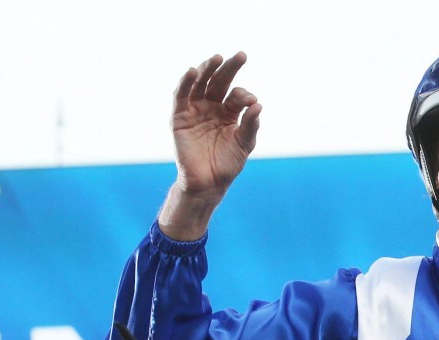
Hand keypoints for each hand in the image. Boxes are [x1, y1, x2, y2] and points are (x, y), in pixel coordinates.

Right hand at [159, 52, 261, 239]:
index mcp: (228, 113)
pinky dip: (186, 82)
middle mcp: (211, 107)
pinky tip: (192, 71)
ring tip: (217, 58)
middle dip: (230, 68)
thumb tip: (258, 104)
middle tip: (241, 56)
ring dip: (207, 69)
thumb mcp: (244, 144)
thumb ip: (250, 125)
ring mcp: (195, 110)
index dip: (244, 95)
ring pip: (200, 84)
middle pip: (220, 82)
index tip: (251, 101)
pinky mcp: (180, 117)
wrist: (207, 184)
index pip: (236, 96)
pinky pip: (181, 96)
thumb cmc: (227, 165)